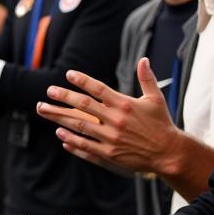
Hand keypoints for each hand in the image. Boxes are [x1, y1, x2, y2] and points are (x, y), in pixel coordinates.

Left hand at [36, 60, 177, 175]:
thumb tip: (144, 60)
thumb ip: (147, 79)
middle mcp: (115, 121)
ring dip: (60, 118)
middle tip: (48, 92)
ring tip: (45, 111)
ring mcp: (110, 139)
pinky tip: (60, 135)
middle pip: (83, 106)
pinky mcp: (110, 154)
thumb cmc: (162, 124)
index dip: (82, 80)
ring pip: (79, 127)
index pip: (98, 89)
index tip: (68, 74)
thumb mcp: (155, 99)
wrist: (169, 153)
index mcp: (124, 105)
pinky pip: (86, 147)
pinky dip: (72, 141)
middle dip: (63, 98)